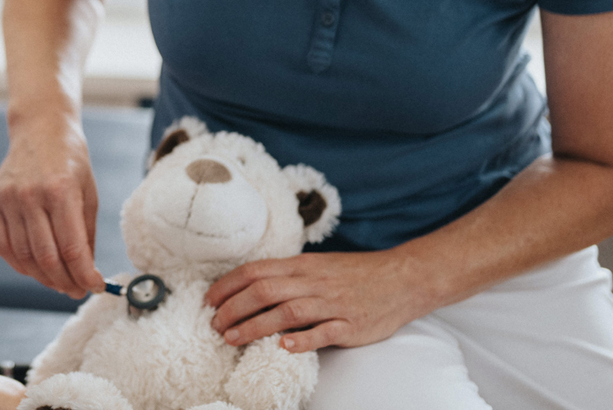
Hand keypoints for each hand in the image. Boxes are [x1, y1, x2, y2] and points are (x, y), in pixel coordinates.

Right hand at [0, 119, 106, 298]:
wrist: (40, 128)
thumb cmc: (71, 160)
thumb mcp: (89, 193)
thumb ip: (87, 233)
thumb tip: (87, 271)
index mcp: (61, 191)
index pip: (73, 248)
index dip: (85, 275)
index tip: (95, 286)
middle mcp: (31, 195)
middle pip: (47, 258)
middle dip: (65, 282)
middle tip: (76, 290)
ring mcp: (8, 199)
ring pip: (23, 257)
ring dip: (43, 278)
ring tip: (58, 282)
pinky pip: (3, 246)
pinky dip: (19, 264)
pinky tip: (34, 269)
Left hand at [205, 250, 435, 352]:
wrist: (404, 278)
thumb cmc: (356, 273)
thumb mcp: (318, 266)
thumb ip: (288, 275)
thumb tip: (252, 285)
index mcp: (303, 266)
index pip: (256, 270)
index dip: (228, 284)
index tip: (208, 300)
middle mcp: (314, 282)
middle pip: (265, 290)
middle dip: (233, 307)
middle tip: (214, 324)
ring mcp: (333, 304)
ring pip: (288, 311)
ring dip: (256, 325)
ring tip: (232, 338)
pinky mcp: (352, 325)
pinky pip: (325, 332)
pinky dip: (303, 340)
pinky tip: (284, 348)